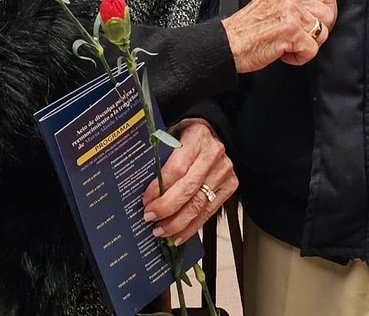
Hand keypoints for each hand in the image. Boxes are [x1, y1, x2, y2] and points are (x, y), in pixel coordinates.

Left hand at [141, 117, 235, 244]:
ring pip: (199, 204)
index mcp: (196, 137)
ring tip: (160, 231)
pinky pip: (209, 212)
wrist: (212, 133)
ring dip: (177, 222)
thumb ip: (159, 158)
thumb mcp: (170, 137)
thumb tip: (138, 188)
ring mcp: (224, 171)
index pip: (177, 168)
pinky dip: (192, 227)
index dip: (160, 188)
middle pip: (189, 189)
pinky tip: (178, 236)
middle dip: (167, 208)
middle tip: (149, 219)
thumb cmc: (185, 137)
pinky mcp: (230, 186)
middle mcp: (214, 154)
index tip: (145, 202)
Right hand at [220, 0, 336, 71]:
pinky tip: (283, 52)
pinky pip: (312, 50)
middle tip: (299, 37)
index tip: (317, 23)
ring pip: (322, 33)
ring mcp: (291, 11)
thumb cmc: (250, 27)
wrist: (229, 42)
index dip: (326, 12)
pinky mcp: (291, 31)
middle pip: (328, 14)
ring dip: (306, 45)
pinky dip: (299, 58)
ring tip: (287, 44)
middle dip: (318, 31)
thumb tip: (325, 9)